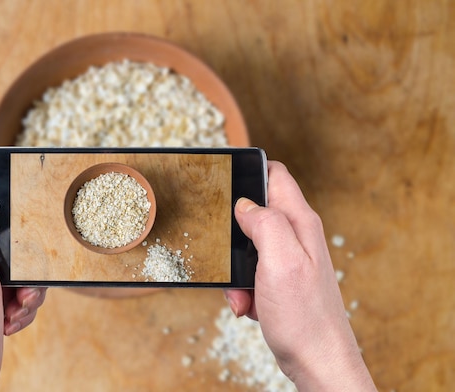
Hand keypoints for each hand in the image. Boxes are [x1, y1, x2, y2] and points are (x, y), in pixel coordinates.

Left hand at [0, 183, 46, 390]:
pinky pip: (27, 296)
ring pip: (29, 275)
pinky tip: (9, 321)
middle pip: (22, 249)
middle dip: (29, 273)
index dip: (18, 230)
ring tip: (12, 310)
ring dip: (28, 297)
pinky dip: (24, 311)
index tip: (25, 248)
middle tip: (20, 290)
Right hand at [224, 162, 375, 390]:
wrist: (317, 363)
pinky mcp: (280, 282)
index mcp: (299, 223)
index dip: (250, 172)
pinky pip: (250, 275)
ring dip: (236, 269)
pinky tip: (248, 305)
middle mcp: (296, 237)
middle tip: (229, 255)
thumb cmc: (304, 317)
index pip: (276, 175)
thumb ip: (265, 224)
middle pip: (254, 214)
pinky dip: (242, 289)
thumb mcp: (281, 261)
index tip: (225, 183)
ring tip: (242, 291)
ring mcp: (288, 260)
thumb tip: (246, 204)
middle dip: (233, 234)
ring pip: (247, 248)